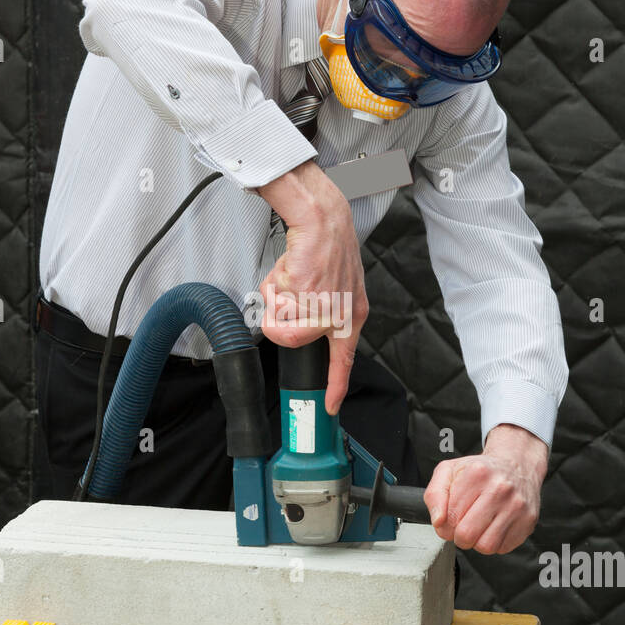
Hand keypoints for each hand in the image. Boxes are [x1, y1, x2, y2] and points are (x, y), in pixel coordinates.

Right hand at [257, 162, 367, 413]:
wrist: (321, 218)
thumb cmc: (322, 249)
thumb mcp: (328, 288)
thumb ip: (309, 314)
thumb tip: (282, 326)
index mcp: (351, 313)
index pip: (343, 359)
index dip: (336, 385)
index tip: (331, 406)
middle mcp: (340, 313)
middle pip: (294, 339)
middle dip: (280, 321)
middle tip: (286, 294)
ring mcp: (323, 304)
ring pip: (281, 323)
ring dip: (275, 301)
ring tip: (290, 277)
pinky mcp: (307, 292)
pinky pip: (274, 304)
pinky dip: (273, 287)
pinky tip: (289, 269)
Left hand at [423, 424, 547, 554]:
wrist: (517, 465)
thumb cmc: (481, 471)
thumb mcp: (449, 471)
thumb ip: (435, 495)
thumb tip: (438, 521)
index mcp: (477, 474)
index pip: (450, 518)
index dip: (445, 525)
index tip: (452, 518)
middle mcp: (500, 489)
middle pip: (467, 535)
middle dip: (460, 536)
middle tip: (464, 525)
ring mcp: (517, 506)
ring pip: (487, 546)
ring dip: (477, 542)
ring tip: (479, 526)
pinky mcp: (528, 521)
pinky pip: (503, 548)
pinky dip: (495, 542)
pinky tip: (494, 526)